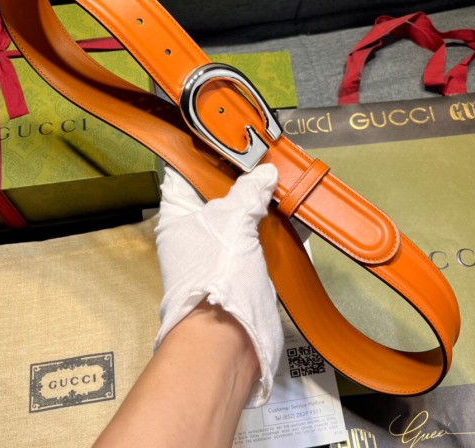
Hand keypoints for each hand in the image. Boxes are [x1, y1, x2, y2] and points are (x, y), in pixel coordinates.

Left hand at [154, 163, 282, 406]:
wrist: (229, 340)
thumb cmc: (218, 273)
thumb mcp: (233, 221)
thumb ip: (249, 192)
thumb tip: (266, 172)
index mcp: (178, 215)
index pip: (183, 172)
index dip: (204, 152)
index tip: (228, 135)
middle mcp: (195, 231)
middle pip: (217, 192)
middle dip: (243, 175)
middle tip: (266, 153)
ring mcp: (219, 250)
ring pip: (241, 214)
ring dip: (262, 199)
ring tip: (284, 175)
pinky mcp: (241, 267)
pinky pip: (258, 236)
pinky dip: (275, 223)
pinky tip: (295, 209)